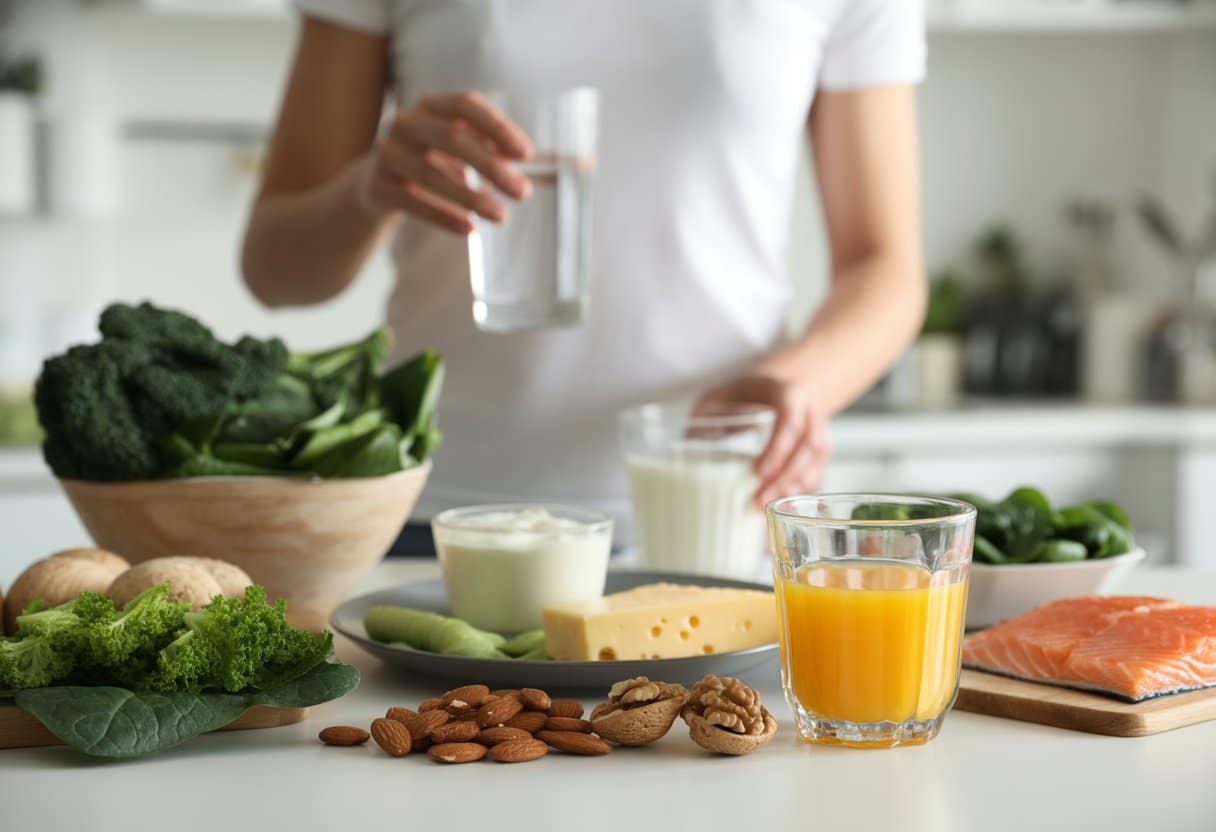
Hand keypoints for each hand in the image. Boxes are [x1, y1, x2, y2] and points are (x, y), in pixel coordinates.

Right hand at [356, 91, 533, 233]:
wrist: (377, 182)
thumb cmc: (431, 158)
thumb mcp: (459, 145)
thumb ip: (489, 146)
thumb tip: (520, 158)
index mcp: (430, 105)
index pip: (466, 104)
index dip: (498, 127)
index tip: (526, 155)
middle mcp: (405, 123)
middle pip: (452, 138)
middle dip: (492, 167)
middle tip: (524, 193)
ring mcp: (387, 153)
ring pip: (431, 174)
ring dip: (472, 198)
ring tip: (501, 216)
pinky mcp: (378, 186)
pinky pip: (413, 202)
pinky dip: (444, 217)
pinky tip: (470, 230)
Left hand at [694, 373, 830, 507]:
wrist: (774, 389)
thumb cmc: (742, 394)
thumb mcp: (720, 396)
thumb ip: (704, 418)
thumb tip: (683, 451)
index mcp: (787, 392)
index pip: (790, 419)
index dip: (778, 448)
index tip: (758, 472)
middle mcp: (809, 412)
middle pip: (808, 447)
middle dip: (785, 477)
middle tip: (759, 500)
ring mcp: (818, 433)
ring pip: (815, 464)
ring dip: (793, 490)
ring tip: (765, 511)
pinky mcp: (816, 454)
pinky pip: (816, 476)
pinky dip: (799, 496)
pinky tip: (780, 511)